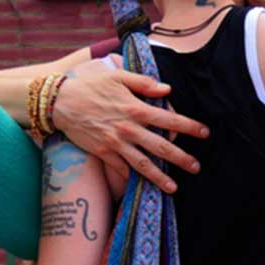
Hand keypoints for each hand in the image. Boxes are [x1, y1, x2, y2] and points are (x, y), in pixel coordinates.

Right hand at [56, 69, 208, 193]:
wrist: (59, 102)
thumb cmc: (90, 86)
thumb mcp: (118, 77)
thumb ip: (144, 83)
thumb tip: (168, 89)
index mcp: (136, 108)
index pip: (169, 119)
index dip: (189, 127)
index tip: (205, 133)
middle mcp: (129, 129)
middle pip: (161, 147)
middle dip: (181, 159)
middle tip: (196, 168)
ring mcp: (115, 143)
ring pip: (143, 164)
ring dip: (160, 177)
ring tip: (174, 188)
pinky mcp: (102, 153)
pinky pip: (121, 169)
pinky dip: (132, 179)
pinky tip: (142, 187)